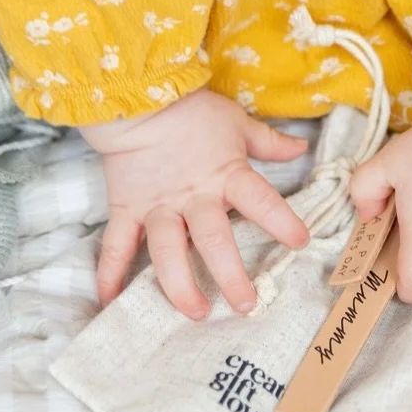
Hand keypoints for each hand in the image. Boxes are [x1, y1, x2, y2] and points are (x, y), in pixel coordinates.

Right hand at [81, 89, 309, 318]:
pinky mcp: (126, 209)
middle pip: (213, 240)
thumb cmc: (192, 111)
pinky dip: (110, 273)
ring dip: (180, 286)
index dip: (281, 221)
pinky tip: (110, 301)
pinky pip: (116, 245)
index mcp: (226, 176)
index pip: (260, 200)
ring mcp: (157, 207)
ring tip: (196, 311)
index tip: (300, 242)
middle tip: (245, 305)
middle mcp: (193, 198)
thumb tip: (301, 147)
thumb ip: (269, 142)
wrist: (136, 100)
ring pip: (167, 252)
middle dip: (230, 275)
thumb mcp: (237, 123)